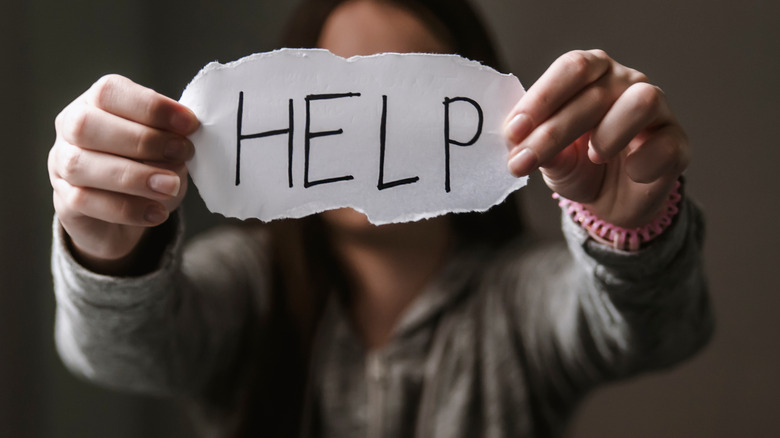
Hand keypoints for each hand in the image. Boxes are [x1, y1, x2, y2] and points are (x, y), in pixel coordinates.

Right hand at [48, 74, 198, 270]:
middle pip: (87, 125)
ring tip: (170, 186)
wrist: (127, 218)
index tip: (189, 124)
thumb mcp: (165, 148)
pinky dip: (126, 208)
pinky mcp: (64, 202)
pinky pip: (85, 202)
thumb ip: (171, 140)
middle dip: (141, 140)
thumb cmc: (148, 168)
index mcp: (95, 103)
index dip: (150, 107)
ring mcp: (61, 166)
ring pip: (81, 165)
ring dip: (133, 176)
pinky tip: (156, 212)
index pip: (110, 92)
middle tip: (181, 153)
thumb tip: (181, 144)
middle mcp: (70, 129)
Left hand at [504, 50, 688, 227]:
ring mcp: (657, 110)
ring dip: (609, 133)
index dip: (541, 98)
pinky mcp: (677, 142)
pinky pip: (665, 144)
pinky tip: (630, 172)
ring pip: (642, 101)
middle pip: (594, 93)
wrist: (610, 203)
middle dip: (553, 132)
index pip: (572, 68)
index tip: (514, 131)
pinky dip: (642, 163)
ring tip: (593, 157)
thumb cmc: (578, 167)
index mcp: (592, 75)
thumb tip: (519, 143)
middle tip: (523, 162)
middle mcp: (626, 83)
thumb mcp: (552, 159)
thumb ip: (538, 147)